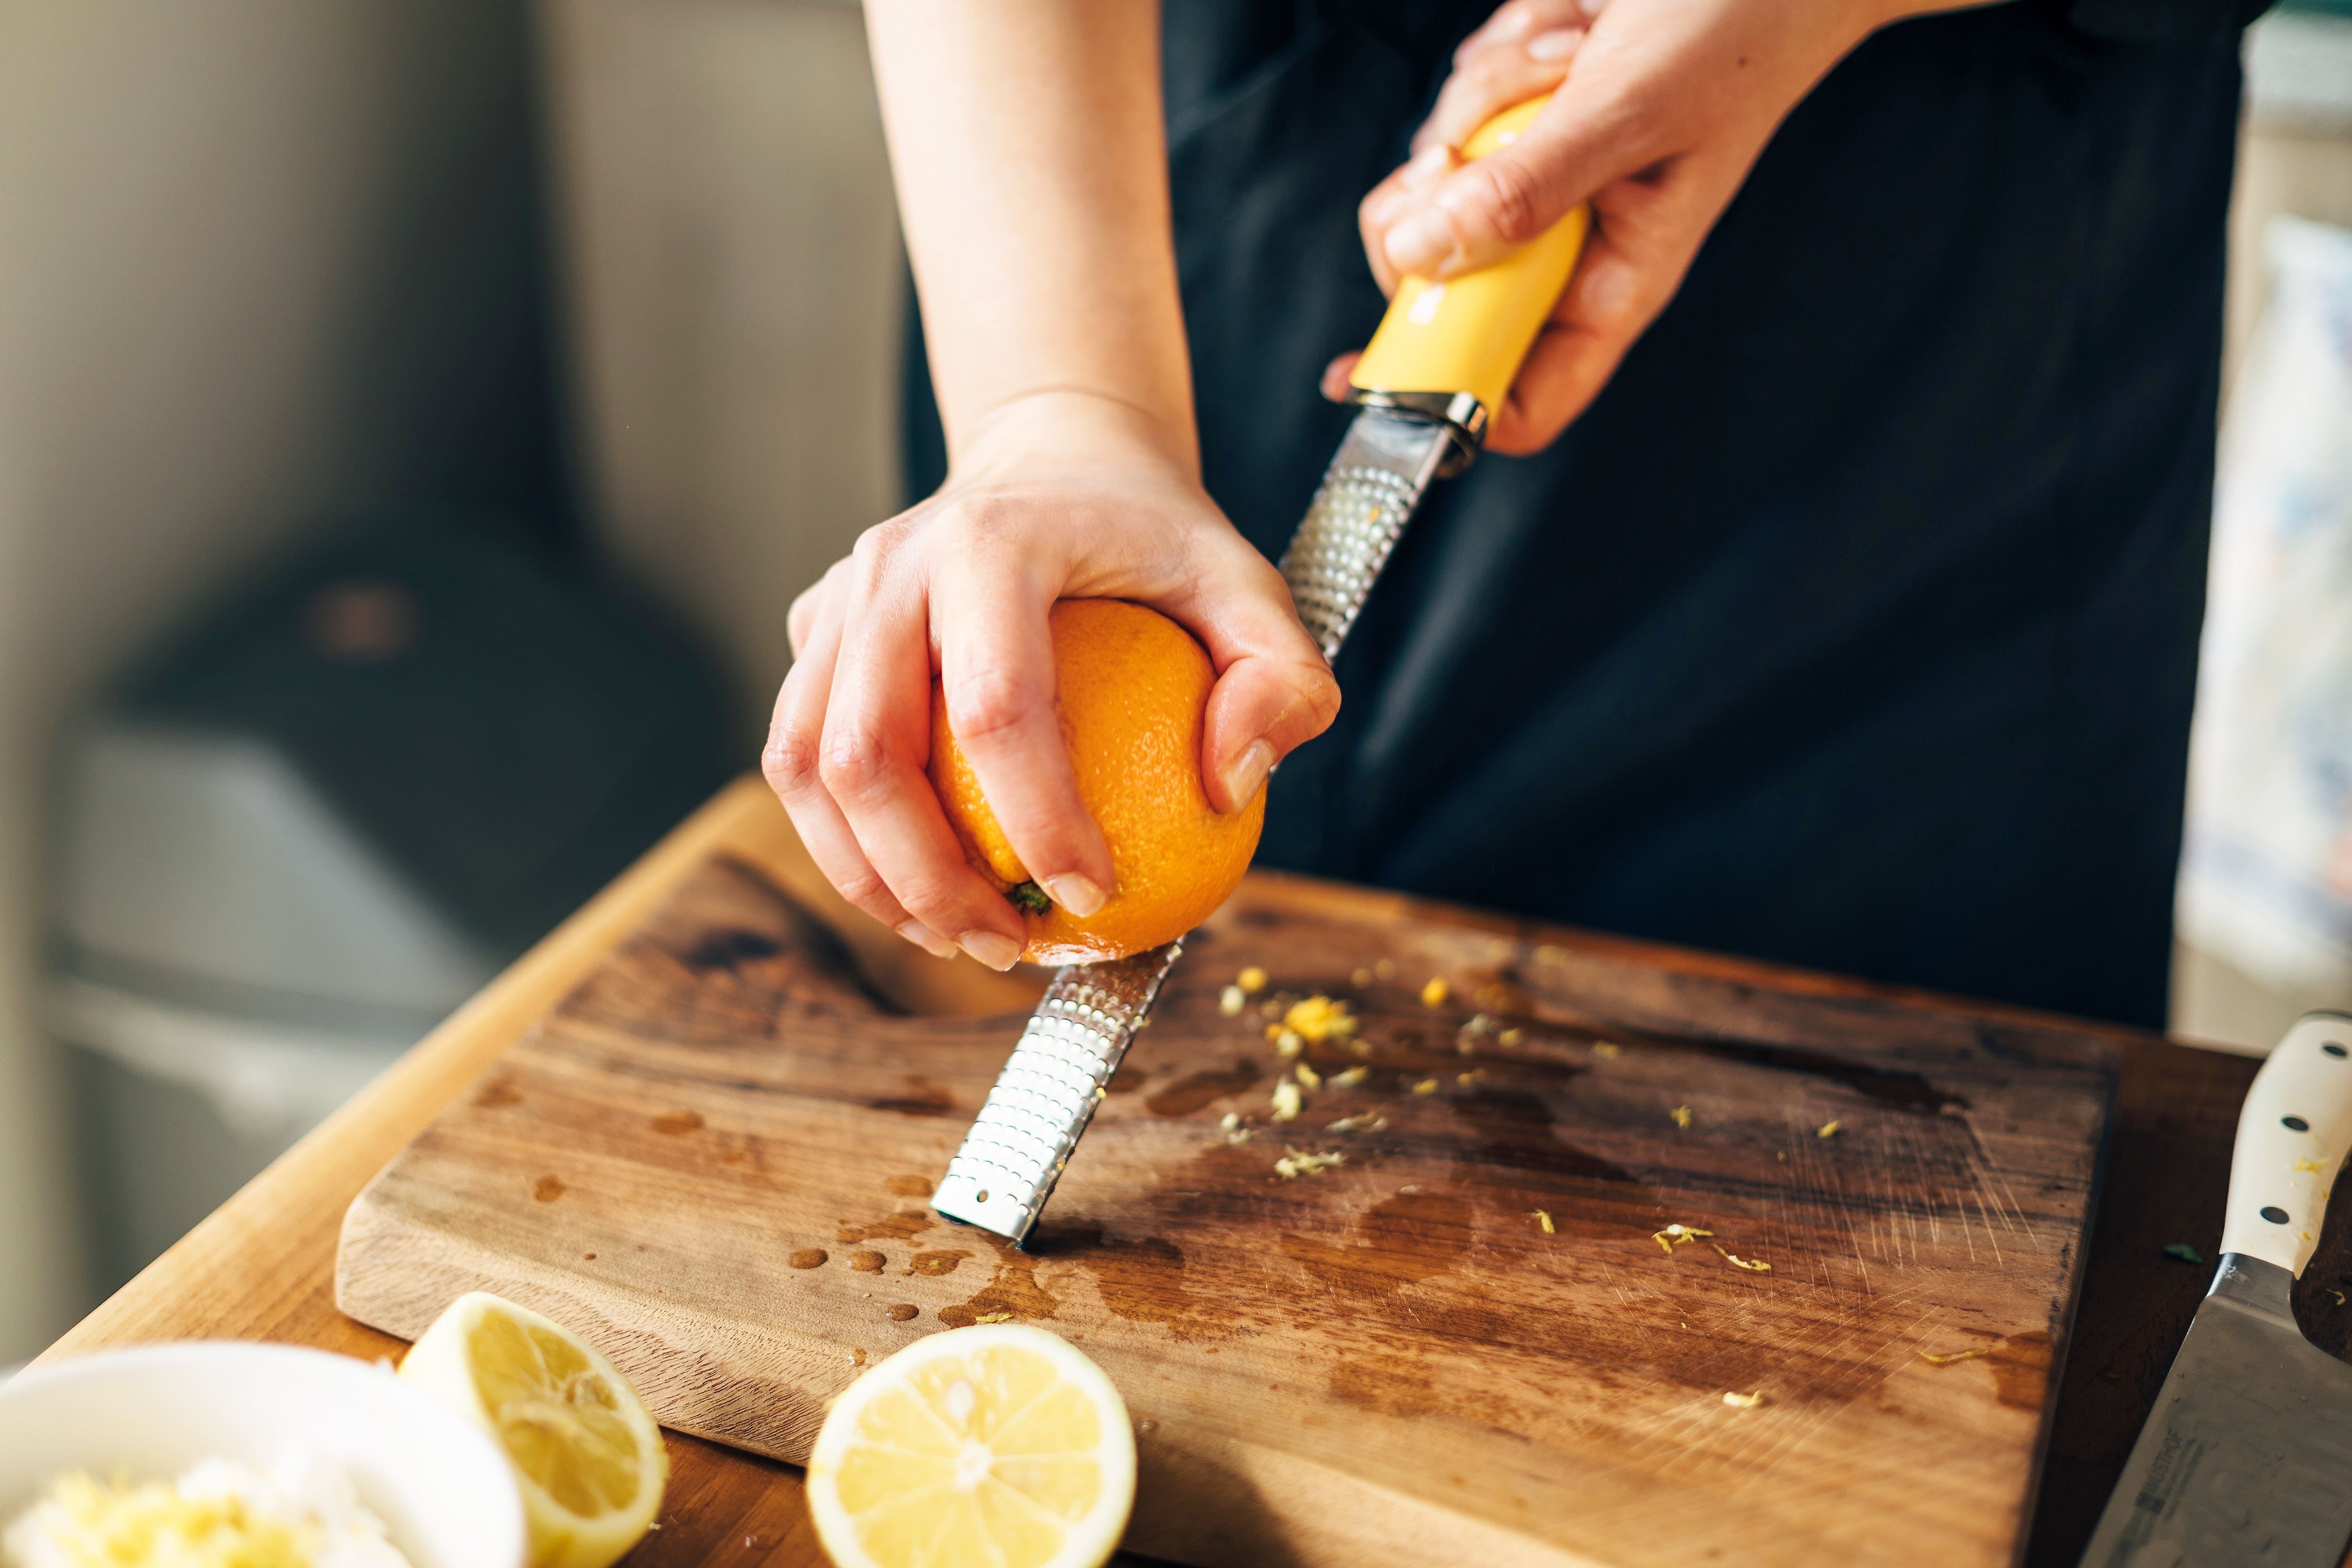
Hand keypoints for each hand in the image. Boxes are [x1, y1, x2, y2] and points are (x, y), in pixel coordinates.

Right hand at [763, 393, 1338, 969]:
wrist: (1057, 455)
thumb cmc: (1156, 538)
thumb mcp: (1253, 585)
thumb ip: (1281, 680)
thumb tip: (1229, 786)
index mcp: (992, 541)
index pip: (996, 708)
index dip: (1036, 822)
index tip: (1091, 896)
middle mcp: (893, 563)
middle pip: (867, 754)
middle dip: (927, 881)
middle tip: (1007, 947)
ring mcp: (838, 596)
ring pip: (806, 768)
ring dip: (868, 877)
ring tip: (954, 938)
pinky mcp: (814, 630)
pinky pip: (800, 757)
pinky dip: (845, 842)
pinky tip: (919, 893)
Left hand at [1332, 0, 1959, 453]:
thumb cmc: (1734, 35)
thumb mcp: (1629, 114)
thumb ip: (1526, 192)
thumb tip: (1420, 257)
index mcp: (1612, 283)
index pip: (1519, 397)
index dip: (1436, 400)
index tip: (1360, 372)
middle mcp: (1567, 245)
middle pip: (1439, 280)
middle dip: (1441, 200)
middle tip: (1477, 147)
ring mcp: (1536, 182)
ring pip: (1437, 177)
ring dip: (1487, 101)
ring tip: (1572, 58)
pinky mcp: (1517, 124)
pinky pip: (1456, 104)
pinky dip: (1499, 58)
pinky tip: (1568, 33)